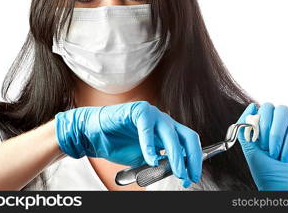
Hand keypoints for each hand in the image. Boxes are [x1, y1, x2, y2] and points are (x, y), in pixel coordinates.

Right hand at [54, 101, 202, 187]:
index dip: (194, 160)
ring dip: (175, 154)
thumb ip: (161, 161)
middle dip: (191, 158)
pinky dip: (150, 145)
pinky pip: (147, 127)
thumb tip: (177, 170)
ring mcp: (152, 114)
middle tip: (188, 176)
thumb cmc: (118, 144)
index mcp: (167, 131)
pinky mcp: (138, 110)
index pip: (188, 143)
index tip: (191, 177)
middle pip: (186, 137)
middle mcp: (163, 121)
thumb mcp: (145, 158)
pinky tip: (151, 158)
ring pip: (171, 133)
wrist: (94, 135)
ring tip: (176, 171)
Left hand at [237, 102, 287, 189]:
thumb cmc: (265, 170)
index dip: (263, 122)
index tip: (260, 143)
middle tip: (272, 150)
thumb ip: (245, 126)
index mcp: (269, 123)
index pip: (267, 107)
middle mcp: (284, 124)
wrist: (281, 188)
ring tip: (282, 157)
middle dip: (275, 131)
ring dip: (287, 140)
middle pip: (282, 109)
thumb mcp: (249, 147)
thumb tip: (252, 105)